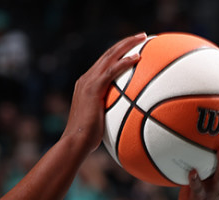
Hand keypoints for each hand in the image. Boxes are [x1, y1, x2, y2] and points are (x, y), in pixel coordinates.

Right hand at [61, 34, 146, 149]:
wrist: (75, 142)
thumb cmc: (87, 139)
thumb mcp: (99, 122)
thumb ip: (109, 114)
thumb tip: (124, 120)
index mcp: (86, 85)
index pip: (103, 63)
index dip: (117, 53)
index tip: (132, 48)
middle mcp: (85, 79)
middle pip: (107, 54)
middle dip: (125, 43)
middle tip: (141, 36)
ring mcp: (88, 82)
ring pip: (110, 56)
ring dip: (127, 44)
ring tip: (142, 37)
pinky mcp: (93, 89)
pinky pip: (112, 71)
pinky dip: (124, 62)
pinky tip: (138, 57)